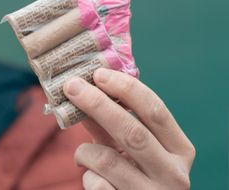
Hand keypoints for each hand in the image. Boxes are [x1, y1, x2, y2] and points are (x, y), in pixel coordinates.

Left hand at [63, 69, 194, 189]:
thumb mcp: (128, 146)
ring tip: (83, 154)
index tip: (99, 74)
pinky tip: (91, 176)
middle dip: (97, 104)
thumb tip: (82, 87)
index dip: (126, 89)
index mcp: (180, 150)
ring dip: (85, 151)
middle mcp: (174, 174)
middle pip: (133, 132)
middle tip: (72, 86)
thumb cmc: (133, 173)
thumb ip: (110, 121)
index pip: (156, 111)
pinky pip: (97, 184)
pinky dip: (87, 175)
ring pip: (107, 160)